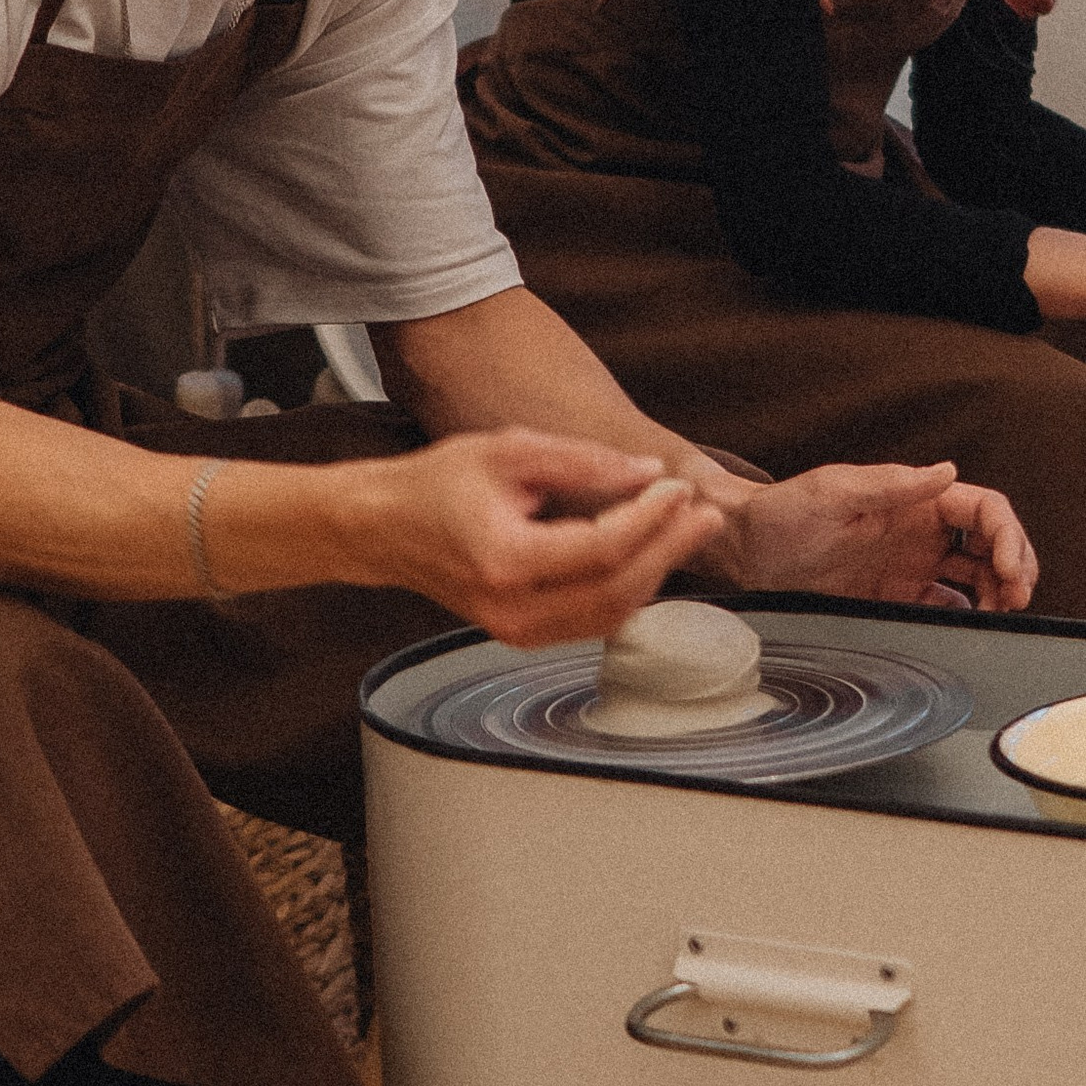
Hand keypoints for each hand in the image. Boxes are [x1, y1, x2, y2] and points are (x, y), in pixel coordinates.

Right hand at [360, 429, 732, 646]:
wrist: (381, 528)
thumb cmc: (436, 484)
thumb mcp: (507, 450)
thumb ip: (580, 461)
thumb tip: (648, 474)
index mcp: (505, 561)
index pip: (601, 549)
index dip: (650, 519)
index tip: (677, 488)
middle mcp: (512, 610)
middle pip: (616, 591)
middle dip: (668, 550)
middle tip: (703, 514)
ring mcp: (517, 632)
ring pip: (611, 614)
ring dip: (656, 572)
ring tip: (686, 530)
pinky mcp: (523, 635)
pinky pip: (592, 620)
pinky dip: (628, 588)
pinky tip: (649, 554)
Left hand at [732, 461, 1038, 614]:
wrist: (745, 551)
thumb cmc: (781, 513)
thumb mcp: (833, 491)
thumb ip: (891, 484)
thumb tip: (946, 472)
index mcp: (914, 499)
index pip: (983, 509)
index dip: (1006, 535)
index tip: (1007, 567)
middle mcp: (921, 529)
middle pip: (991, 542)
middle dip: (1015, 565)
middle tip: (1017, 598)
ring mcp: (912, 562)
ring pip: (978, 574)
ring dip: (1000, 591)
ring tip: (1002, 614)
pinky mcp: (897, 594)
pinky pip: (948, 603)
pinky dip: (969, 614)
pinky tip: (971, 625)